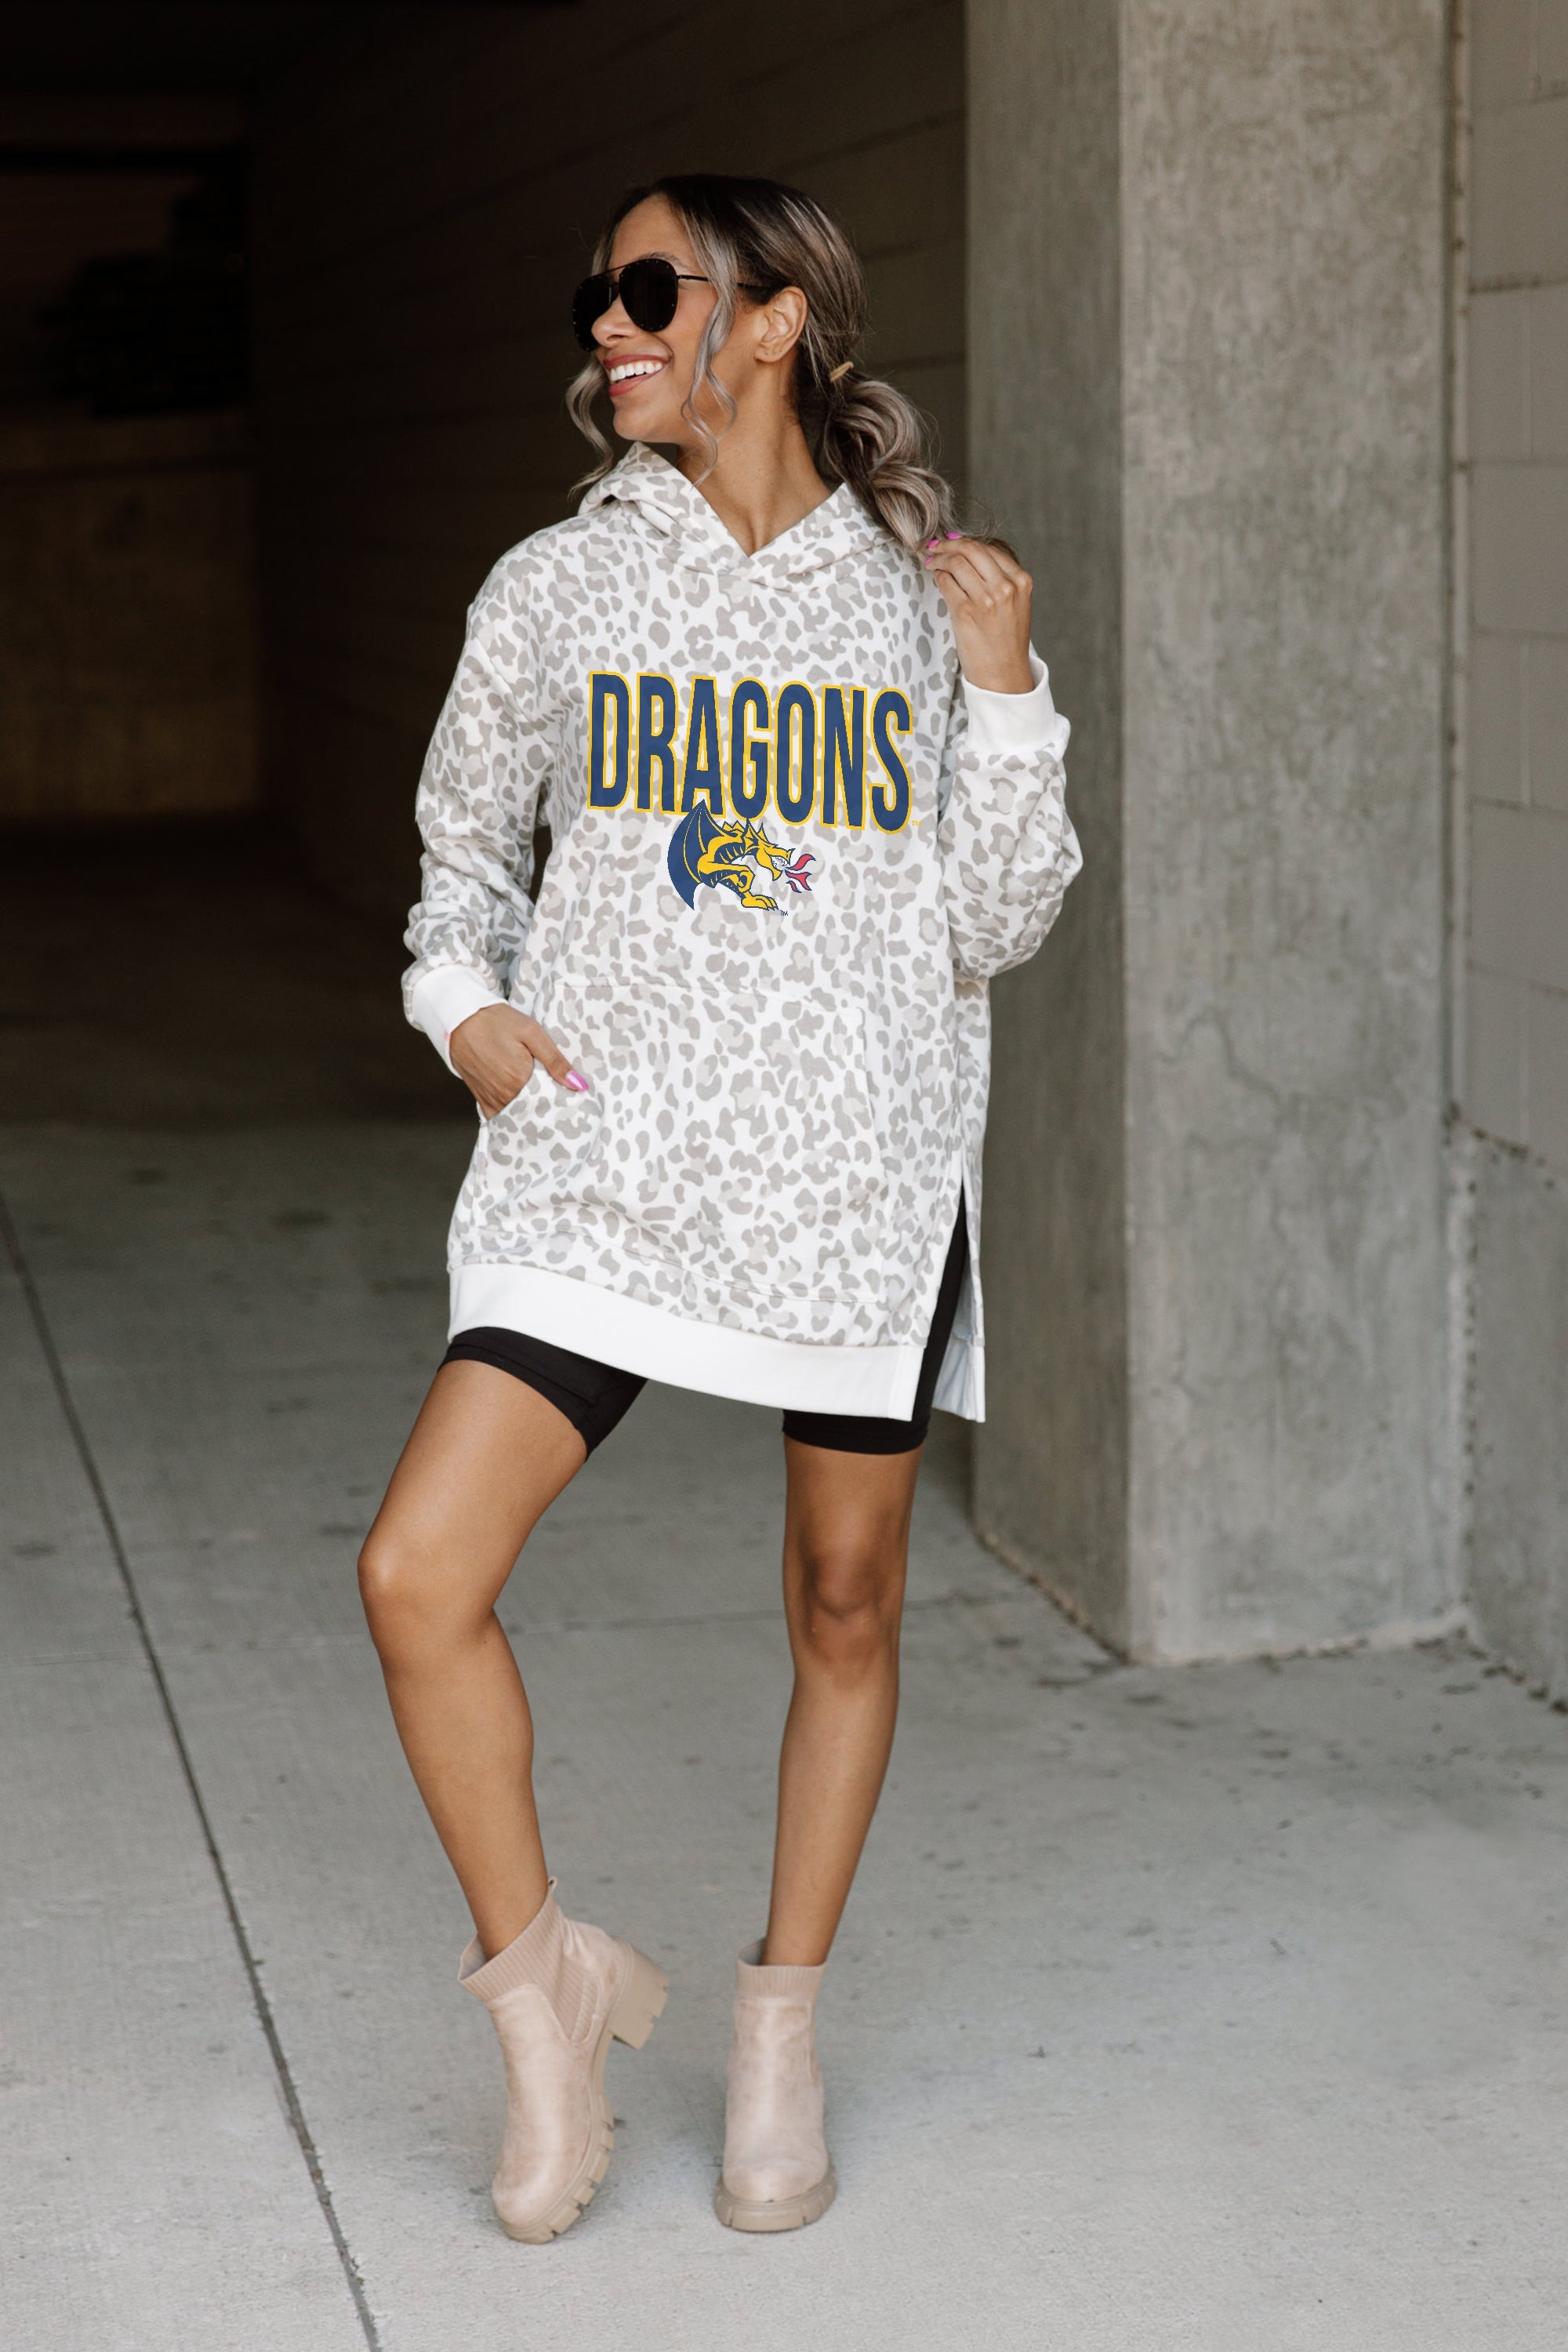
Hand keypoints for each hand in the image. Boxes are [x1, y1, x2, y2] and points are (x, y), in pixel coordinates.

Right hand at [449, 1003, 587, 1118]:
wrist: (460, 1019)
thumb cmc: (496, 1022)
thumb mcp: (531, 1033)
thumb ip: (555, 1061)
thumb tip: (579, 1085)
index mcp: (519, 1080)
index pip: (550, 1101)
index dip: (561, 1098)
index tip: (571, 1096)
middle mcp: (503, 1095)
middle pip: (534, 1109)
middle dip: (546, 1105)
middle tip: (556, 1094)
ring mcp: (491, 1100)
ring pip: (518, 1114)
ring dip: (530, 1108)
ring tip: (539, 1096)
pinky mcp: (481, 1100)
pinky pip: (501, 1115)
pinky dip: (512, 1112)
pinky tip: (521, 1102)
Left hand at [922, 534, 1034, 693]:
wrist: (1003, 674)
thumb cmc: (1005, 640)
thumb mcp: (1014, 603)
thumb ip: (998, 578)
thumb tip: (965, 550)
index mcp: (1021, 581)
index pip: (989, 549)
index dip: (965, 542)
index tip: (950, 541)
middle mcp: (1006, 587)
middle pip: (971, 549)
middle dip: (948, 544)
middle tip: (934, 546)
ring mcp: (986, 599)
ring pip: (956, 562)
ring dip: (939, 558)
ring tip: (931, 562)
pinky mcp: (966, 612)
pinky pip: (946, 582)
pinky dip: (938, 576)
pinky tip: (936, 578)